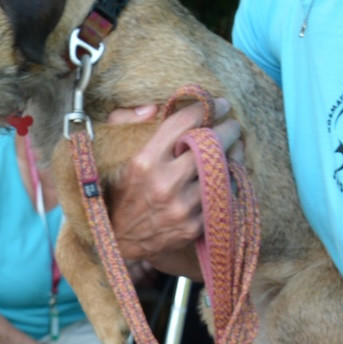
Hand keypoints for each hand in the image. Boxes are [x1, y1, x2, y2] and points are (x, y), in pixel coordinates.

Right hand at [103, 99, 244, 274]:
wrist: (115, 240)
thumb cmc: (115, 190)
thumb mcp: (109, 151)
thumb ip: (125, 120)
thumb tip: (153, 107)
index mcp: (144, 161)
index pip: (184, 124)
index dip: (205, 108)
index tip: (218, 103)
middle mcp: (165, 183)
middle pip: (210, 146)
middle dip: (227, 129)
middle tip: (231, 124)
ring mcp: (181, 207)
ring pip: (222, 172)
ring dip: (233, 156)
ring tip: (233, 147)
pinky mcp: (193, 226)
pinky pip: (222, 197)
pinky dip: (228, 182)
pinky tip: (226, 173)